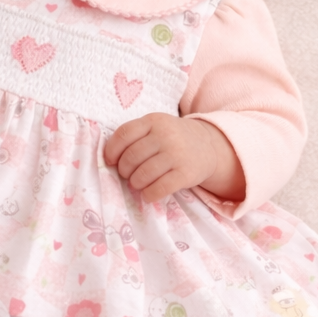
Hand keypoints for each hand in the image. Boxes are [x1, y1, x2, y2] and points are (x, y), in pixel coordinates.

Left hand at [104, 113, 244, 203]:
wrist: (208, 146)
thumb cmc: (172, 138)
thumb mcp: (156, 127)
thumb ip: (135, 137)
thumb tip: (109, 160)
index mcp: (153, 121)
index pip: (124, 134)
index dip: (112, 151)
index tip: (111, 162)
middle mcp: (165, 135)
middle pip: (131, 157)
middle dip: (124, 171)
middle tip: (128, 175)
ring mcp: (177, 154)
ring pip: (143, 175)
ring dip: (135, 184)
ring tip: (137, 184)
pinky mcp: (186, 173)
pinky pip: (159, 188)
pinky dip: (149, 194)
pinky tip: (149, 194)